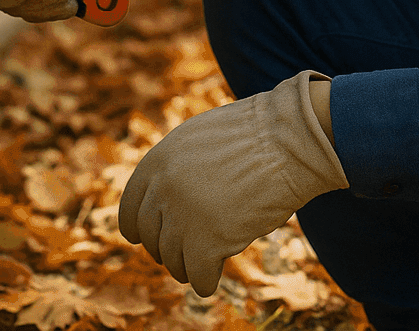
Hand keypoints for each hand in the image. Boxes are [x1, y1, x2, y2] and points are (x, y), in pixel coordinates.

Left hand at [118, 71, 348, 295]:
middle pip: (151, 239)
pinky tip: (213, 279)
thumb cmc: (255, 136)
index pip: (129, 209)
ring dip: (187, 266)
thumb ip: (175, 168)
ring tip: (203, 264)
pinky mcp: (207, 241)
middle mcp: (163, 189)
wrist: (289, 140)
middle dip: (165, 250)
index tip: (145, 239)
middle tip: (183, 254)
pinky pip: (198, 276)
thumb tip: (164, 199)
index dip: (138, 230)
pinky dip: (206, 282)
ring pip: (173, 260)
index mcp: (157, 162)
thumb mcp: (199, 140)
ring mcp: (183, 216)